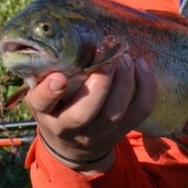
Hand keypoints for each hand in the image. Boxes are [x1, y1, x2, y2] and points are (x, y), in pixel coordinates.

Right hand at [27, 55, 156, 170]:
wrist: (73, 145)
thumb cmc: (59, 107)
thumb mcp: (46, 94)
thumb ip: (49, 74)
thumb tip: (63, 42)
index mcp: (46, 112)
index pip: (42, 104)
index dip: (49, 92)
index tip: (59, 77)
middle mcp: (69, 127)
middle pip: (83, 114)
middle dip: (99, 86)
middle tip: (109, 60)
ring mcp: (98, 132)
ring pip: (114, 114)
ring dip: (125, 83)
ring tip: (126, 58)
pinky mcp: (123, 130)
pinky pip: (140, 110)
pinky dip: (146, 87)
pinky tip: (141, 65)